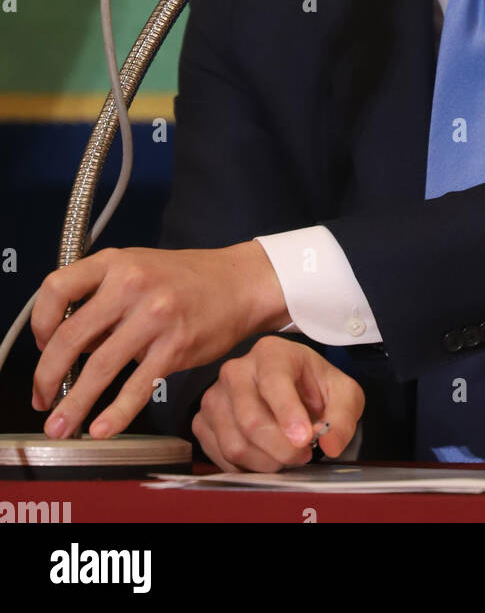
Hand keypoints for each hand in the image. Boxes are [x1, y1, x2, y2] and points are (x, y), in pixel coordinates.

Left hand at [31, 242, 289, 440]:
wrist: (240, 283)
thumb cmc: (186, 279)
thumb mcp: (139, 269)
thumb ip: (103, 300)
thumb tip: (68, 345)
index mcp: (116, 262)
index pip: (56, 288)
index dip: (39, 321)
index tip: (40, 344)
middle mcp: (131, 285)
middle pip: (70, 337)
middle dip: (46, 376)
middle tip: (41, 398)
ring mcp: (154, 316)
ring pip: (99, 368)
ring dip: (73, 403)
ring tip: (60, 424)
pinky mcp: (176, 346)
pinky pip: (137, 387)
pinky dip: (115, 413)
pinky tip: (102, 428)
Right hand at [192, 336, 364, 471]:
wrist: (291, 389)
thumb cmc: (314, 387)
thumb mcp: (343, 394)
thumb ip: (342, 417)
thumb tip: (330, 445)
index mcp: (272, 353)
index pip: (274, 382)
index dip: (288, 413)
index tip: (304, 439)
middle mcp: (237, 370)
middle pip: (251, 420)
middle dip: (281, 448)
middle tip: (303, 455)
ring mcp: (215, 396)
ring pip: (234, 443)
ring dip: (266, 462)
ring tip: (286, 456)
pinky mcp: (202, 420)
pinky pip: (219, 455)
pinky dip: (246, 466)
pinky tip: (264, 457)